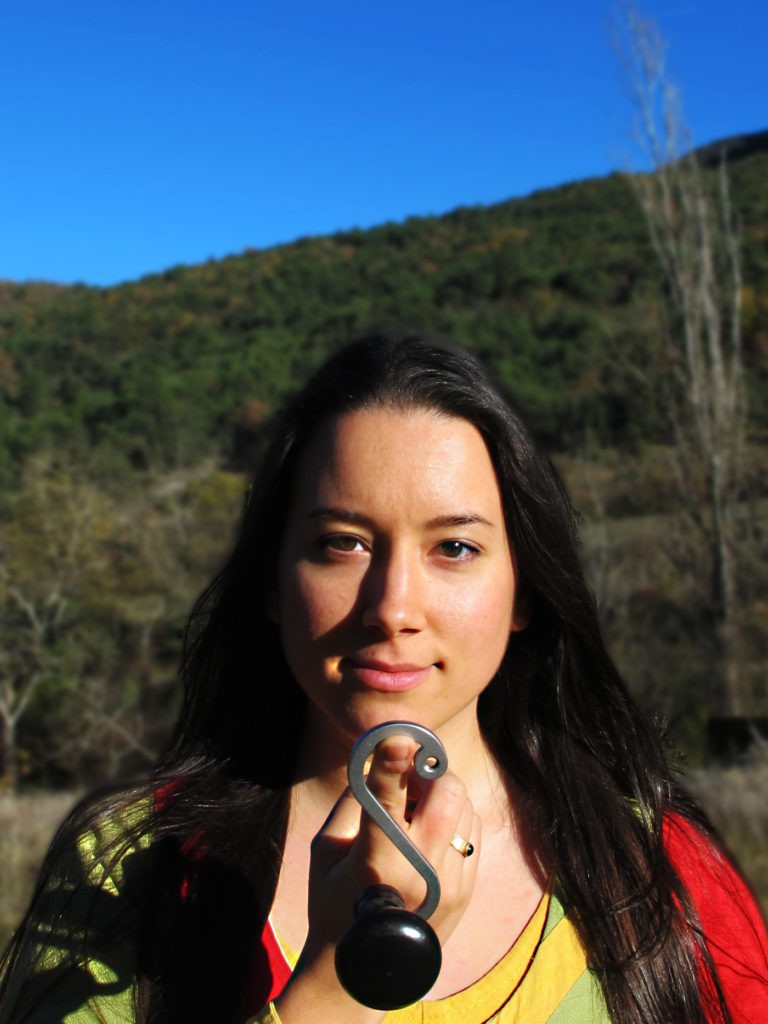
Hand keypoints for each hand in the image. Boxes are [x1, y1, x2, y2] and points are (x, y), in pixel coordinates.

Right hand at [273, 736, 479, 1022]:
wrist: (365, 968)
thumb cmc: (333, 898)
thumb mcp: (326, 848)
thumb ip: (354, 798)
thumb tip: (378, 753)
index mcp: (375, 860)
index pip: (387, 799)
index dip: (392, 764)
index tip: (398, 737)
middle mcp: (419, 870)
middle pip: (443, 791)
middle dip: (427, 773)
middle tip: (407, 778)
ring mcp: (449, 882)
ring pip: (462, 804)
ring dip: (440, 793)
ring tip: (414, 812)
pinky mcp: (466, 889)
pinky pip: (471, 828)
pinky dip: (453, 817)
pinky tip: (428, 832)